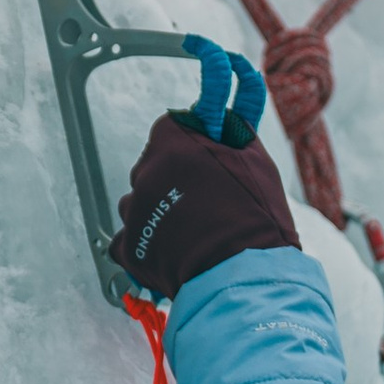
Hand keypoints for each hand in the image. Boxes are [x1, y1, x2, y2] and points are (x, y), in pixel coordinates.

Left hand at [110, 39, 299, 298]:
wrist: (244, 275)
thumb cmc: (255, 217)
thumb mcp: (254, 158)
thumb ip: (231, 129)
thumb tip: (225, 108)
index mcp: (172, 139)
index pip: (167, 129)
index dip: (185, 145)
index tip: (197, 160)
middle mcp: (146, 169)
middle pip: (152, 168)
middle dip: (172, 182)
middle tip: (204, 204)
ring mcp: (134, 209)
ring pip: (140, 205)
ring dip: (159, 214)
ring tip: (192, 234)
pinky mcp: (128, 246)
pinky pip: (129, 241)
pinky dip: (147, 247)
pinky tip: (174, 254)